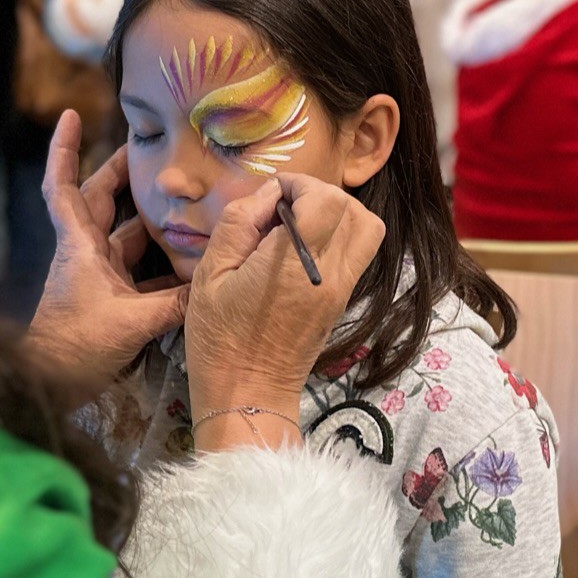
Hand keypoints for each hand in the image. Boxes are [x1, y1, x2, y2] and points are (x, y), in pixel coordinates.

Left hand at [24, 110, 188, 402]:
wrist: (51, 384)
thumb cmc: (77, 346)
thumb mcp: (131, 323)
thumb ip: (176, 304)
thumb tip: (214, 283)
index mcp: (79, 246)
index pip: (63, 186)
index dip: (64, 149)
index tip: (70, 115)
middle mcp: (86, 253)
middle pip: (101, 200)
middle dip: (123, 173)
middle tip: (153, 152)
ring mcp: (97, 275)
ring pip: (127, 236)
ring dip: (151, 221)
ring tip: (186, 201)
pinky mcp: (110, 298)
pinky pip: (140, 270)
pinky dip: (163, 264)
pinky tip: (192, 262)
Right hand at [183, 174, 384, 444]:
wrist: (248, 393)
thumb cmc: (219, 338)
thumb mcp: (209, 274)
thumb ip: (240, 223)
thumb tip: (270, 194)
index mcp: (293, 266)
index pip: (326, 200)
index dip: (301, 183)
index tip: (274, 192)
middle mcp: (329, 275)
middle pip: (354, 210)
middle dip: (321, 194)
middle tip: (286, 205)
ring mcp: (342, 289)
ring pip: (367, 230)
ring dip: (338, 213)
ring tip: (299, 222)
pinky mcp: (343, 301)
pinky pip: (359, 253)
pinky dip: (340, 236)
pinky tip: (304, 247)